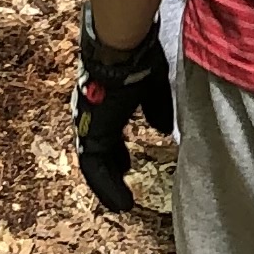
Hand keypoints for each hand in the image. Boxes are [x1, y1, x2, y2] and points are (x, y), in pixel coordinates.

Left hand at [71, 6, 174, 212]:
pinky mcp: (91, 134)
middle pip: (100, 148)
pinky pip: (95, 169)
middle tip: (121, 180)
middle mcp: (94, 114)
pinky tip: (121, 204)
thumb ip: (156, 107)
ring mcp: (90, 125)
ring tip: (122, 204)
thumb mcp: (153, 87)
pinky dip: (106, 188)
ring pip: (95, 162)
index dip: (117, 150)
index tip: (126, 162)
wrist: (119, 49)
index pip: (109, 131)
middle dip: (111, 165)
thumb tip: (163, 128)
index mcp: (107, 102)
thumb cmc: (137, 60)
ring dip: (108, 184)